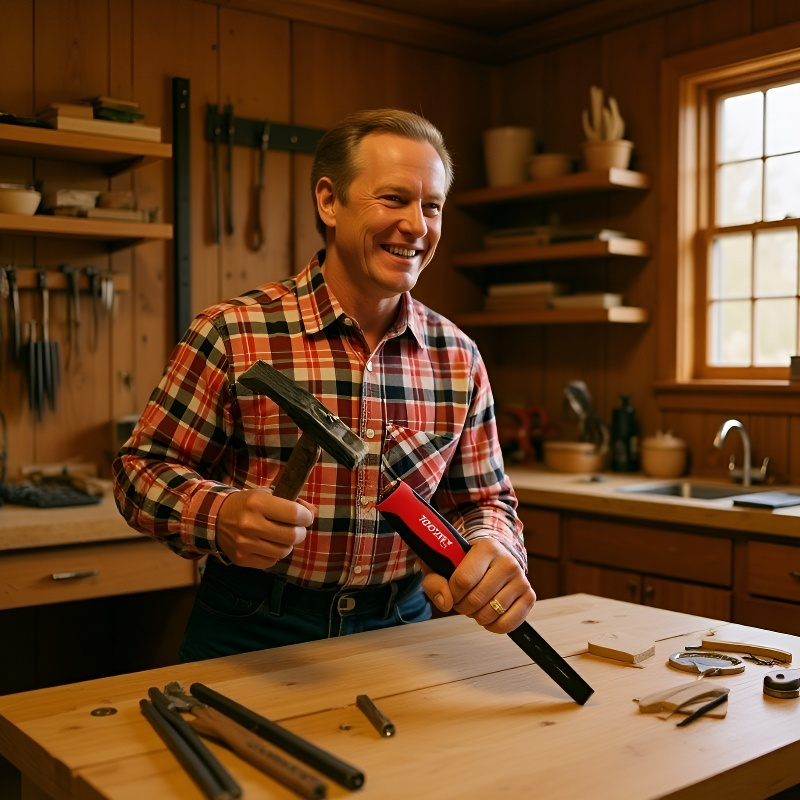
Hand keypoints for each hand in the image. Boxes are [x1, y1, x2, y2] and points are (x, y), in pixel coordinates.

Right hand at [215, 489, 314, 568]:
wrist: (215, 518)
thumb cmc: (247, 504)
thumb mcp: (266, 494)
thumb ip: (291, 502)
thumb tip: (314, 512)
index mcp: (257, 503)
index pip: (294, 514)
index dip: (306, 516)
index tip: (305, 516)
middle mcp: (250, 523)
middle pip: (292, 536)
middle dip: (300, 532)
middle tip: (296, 529)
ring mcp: (244, 543)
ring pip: (283, 551)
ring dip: (287, 544)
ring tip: (281, 537)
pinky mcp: (241, 558)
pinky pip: (270, 562)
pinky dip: (273, 554)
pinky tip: (267, 545)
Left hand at [420, 538, 534, 633]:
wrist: (493, 559)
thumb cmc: (466, 563)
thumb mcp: (443, 566)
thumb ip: (435, 581)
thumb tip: (445, 602)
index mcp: (487, 547)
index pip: (463, 580)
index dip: (452, 592)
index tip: (452, 590)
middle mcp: (508, 561)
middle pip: (476, 599)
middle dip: (462, 606)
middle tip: (462, 599)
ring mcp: (521, 579)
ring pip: (490, 613)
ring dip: (476, 616)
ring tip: (475, 604)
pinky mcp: (529, 596)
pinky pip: (507, 624)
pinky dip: (492, 626)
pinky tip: (488, 615)